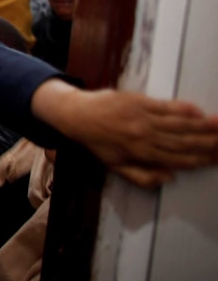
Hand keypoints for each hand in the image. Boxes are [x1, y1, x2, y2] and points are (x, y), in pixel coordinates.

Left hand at [32, 80, 217, 187]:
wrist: (76, 115)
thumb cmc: (96, 142)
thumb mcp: (115, 166)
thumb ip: (142, 176)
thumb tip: (169, 178)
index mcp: (141, 154)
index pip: (179, 160)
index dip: (201, 160)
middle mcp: (146, 137)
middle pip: (185, 142)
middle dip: (210, 143)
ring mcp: (144, 118)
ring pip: (181, 124)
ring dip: (205, 126)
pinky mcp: (140, 102)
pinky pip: (168, 107)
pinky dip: (185, 109)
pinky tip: (200, 112)